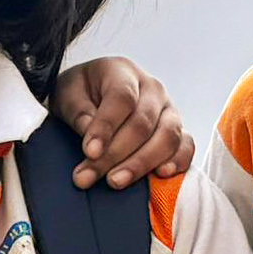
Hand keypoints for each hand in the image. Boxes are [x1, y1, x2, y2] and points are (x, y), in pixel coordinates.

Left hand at [53, 57, 192, 187]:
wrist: (92, 94)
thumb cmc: (79, 94)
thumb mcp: (67, 95)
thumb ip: (78, 113)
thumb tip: (91, 137)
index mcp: (122, 72)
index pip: (121, 98)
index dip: (105, 127)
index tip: (89, 152)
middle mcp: (152, 89)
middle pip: (142, 123)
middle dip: (115, 154)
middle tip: (88, 176)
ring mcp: (168, 110)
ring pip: (166, 137)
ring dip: (141, 164)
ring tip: (115, 181)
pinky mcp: (177, 131)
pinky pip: (185, 146)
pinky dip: (177, 162)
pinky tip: (159, 175)